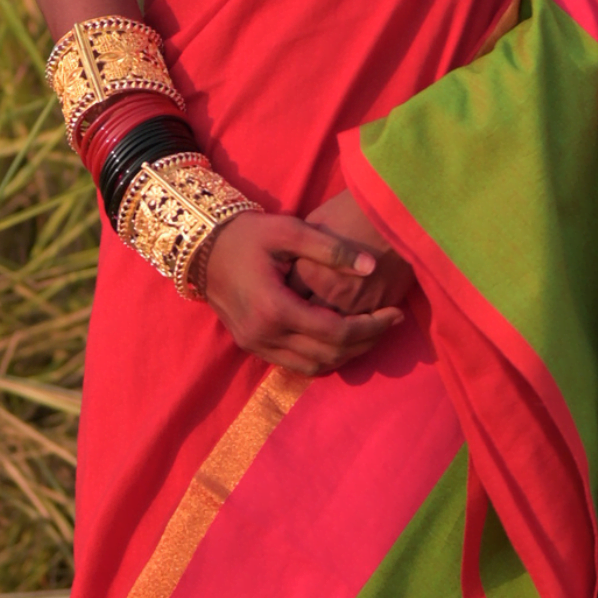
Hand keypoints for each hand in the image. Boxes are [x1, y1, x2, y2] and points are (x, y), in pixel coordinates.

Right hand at [201, 208, 409, 374]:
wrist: (201, 248)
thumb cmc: (247, 235)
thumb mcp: (289, 231)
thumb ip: (332, 249)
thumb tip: (372, 267)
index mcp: (275, 308)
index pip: (336, 332)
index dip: (371, 327)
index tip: (395, 313)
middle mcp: (264, 335)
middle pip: (329, 355)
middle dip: (366, 342)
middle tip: (390, 323)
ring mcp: (255, 345)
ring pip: (313, 367)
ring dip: (346, 355)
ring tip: (369, 332)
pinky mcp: (251, 346)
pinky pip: (295, 364)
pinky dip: (323, 356)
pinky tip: (339, 337)